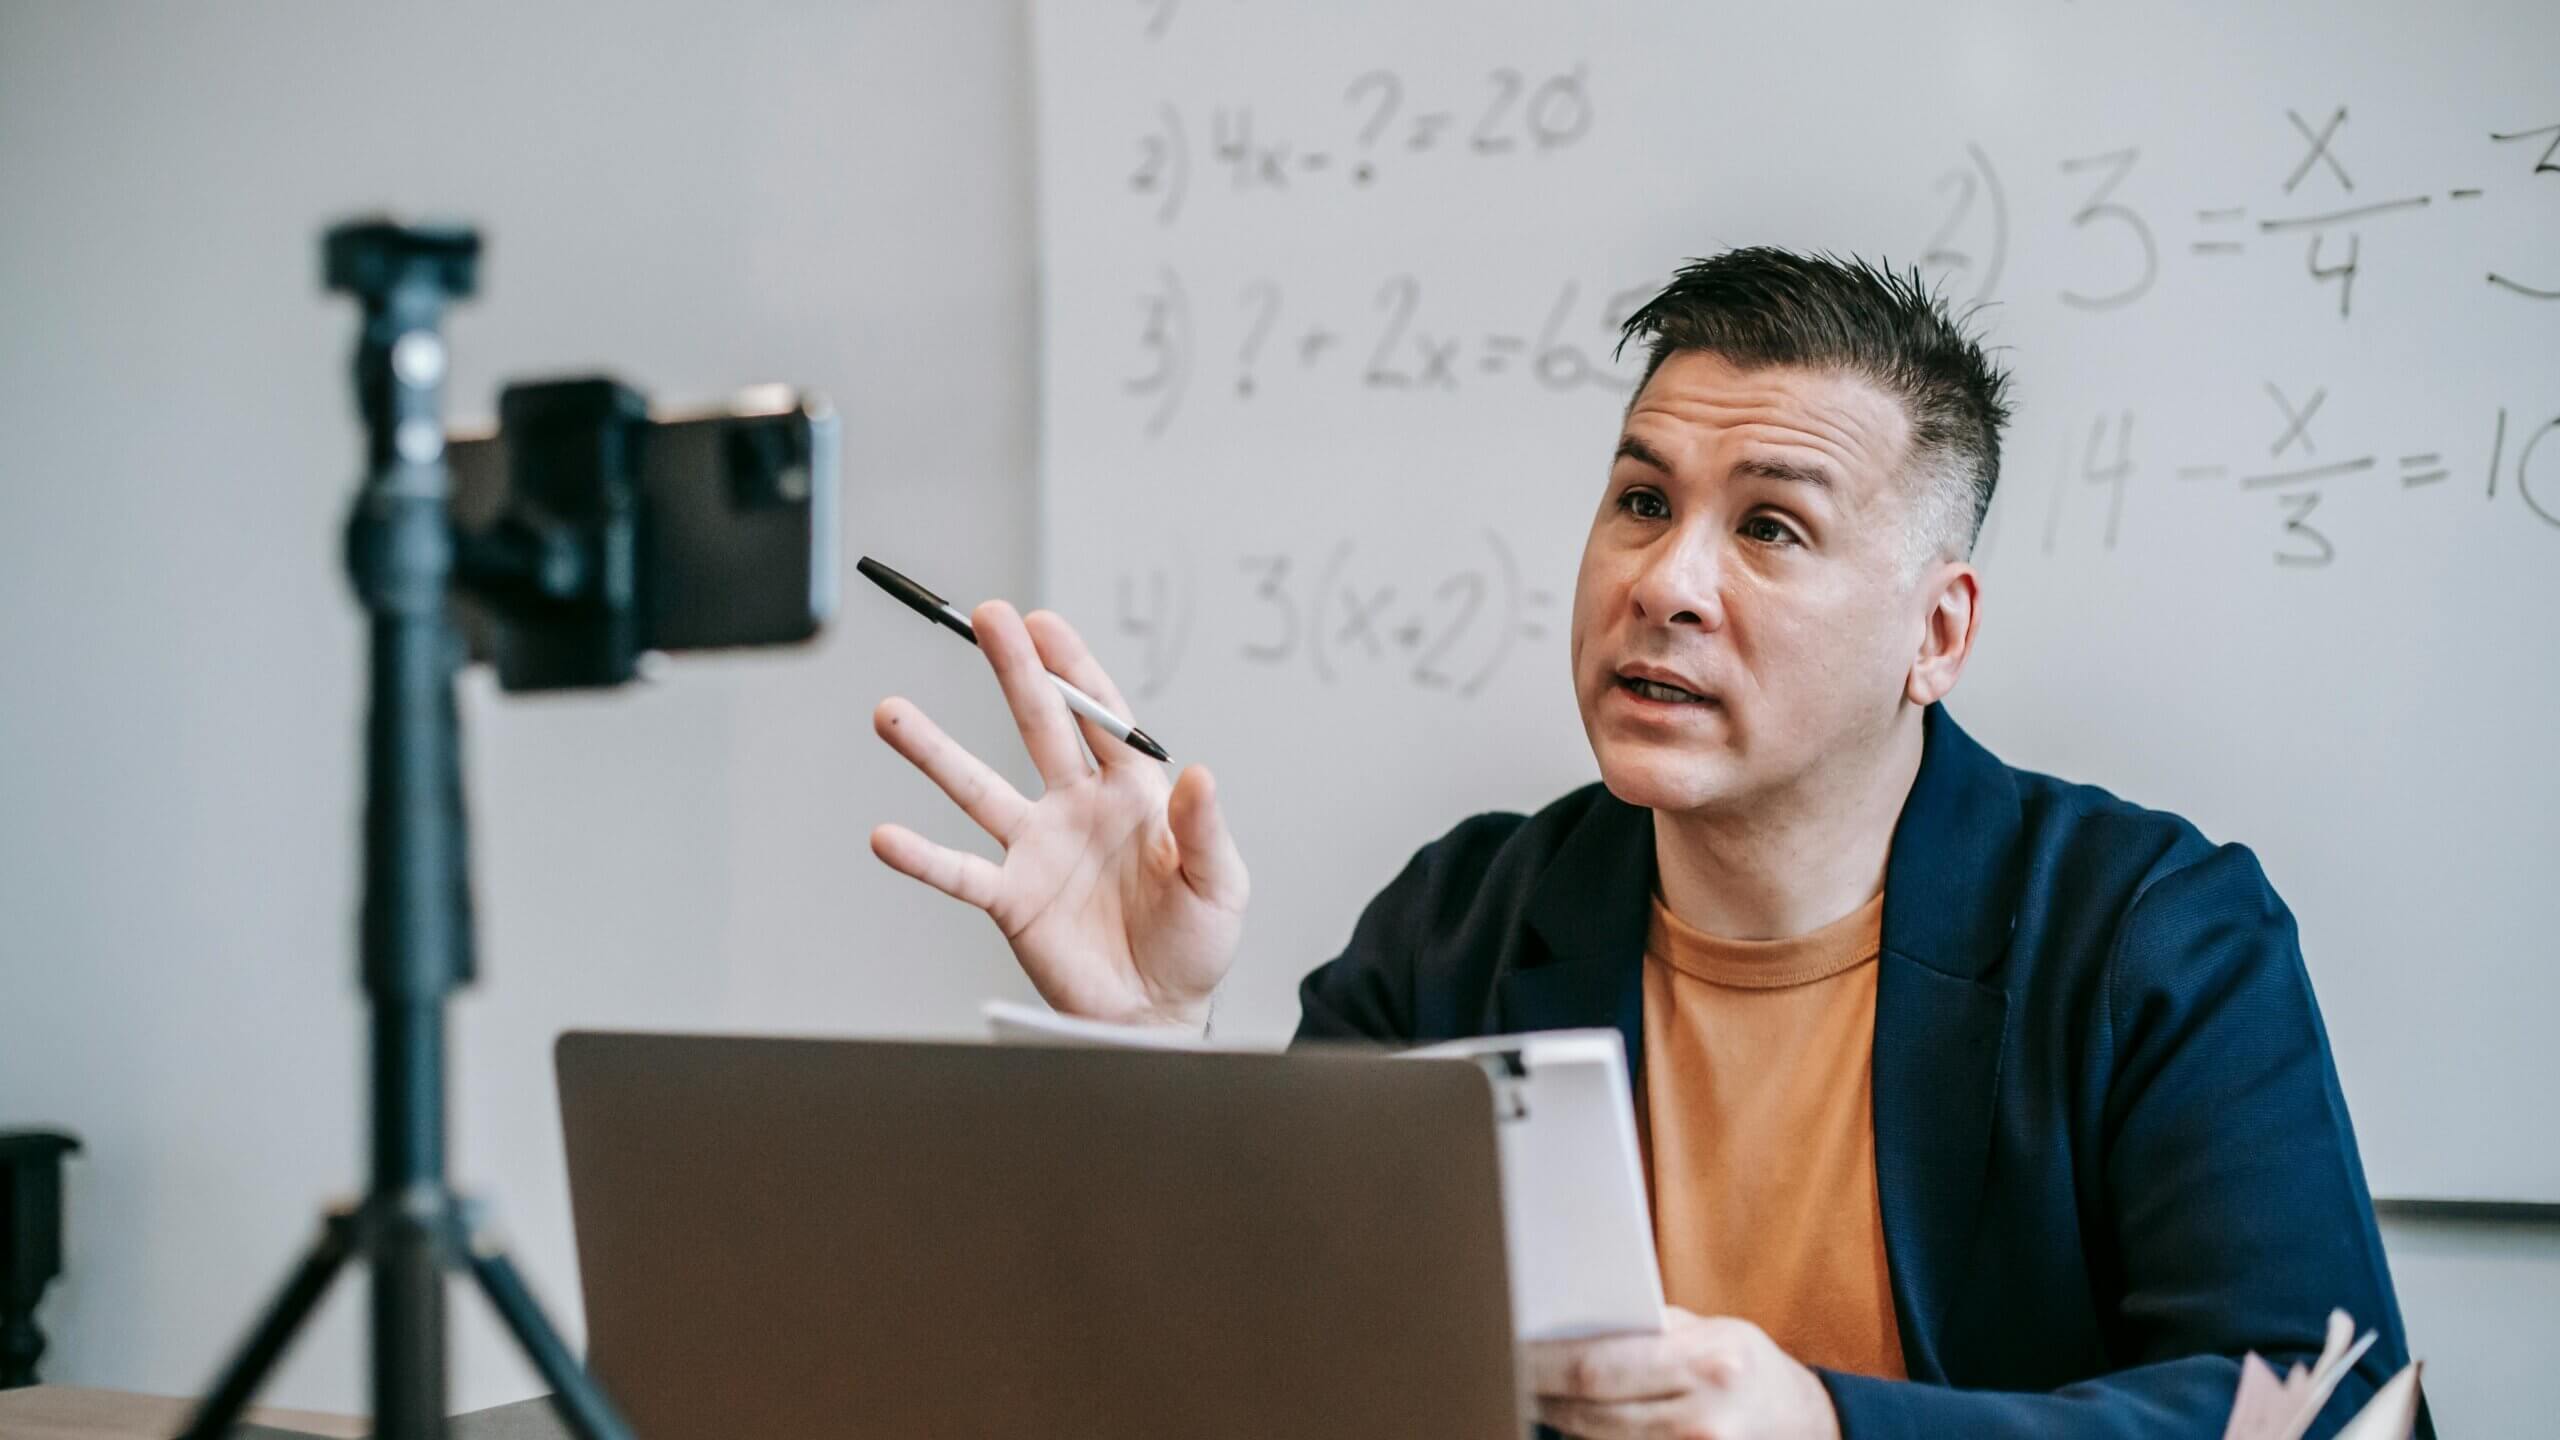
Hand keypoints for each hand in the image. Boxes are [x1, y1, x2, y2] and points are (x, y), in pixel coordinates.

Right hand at [869, 601, 1247, 1027]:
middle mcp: (1078, 808)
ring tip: (891, 712)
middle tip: (986, 618)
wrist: (1157, 1015)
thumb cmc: (1195, 945)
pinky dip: (922, 857)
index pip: (1102, 716)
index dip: (1074, 668)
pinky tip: (886, 836)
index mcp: (1134, 794)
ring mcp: (1038, 850)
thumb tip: (1198, 773)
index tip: (1043, 624)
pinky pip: (959, 872)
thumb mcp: (1220, 884)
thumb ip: (1204, 830)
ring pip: (979, 788)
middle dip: (1015, 670)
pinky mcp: (1012, 899)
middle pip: (1040, 726)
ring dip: (934, 751)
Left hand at [1528, 1310, 1840, 1439]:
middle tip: (1509, 1373)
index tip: (1509, 1350)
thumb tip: (1568, 1324)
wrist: (1804, 1422)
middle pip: (1592, 1411)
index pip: (1599, 1367)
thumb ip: (1648, 1329)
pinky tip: (1575, 1422)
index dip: (1542, 1364)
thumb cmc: (1746, 1365)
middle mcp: (1703, 1417)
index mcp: (1707, 1363)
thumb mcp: (1708, 1329)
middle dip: (1543, 1393)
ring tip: (1537, 1395)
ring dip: (1562, 1420)